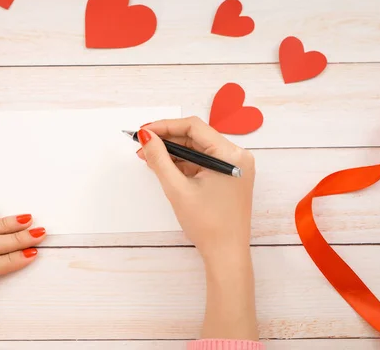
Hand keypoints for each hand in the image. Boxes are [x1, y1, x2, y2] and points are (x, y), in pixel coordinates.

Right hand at [137, 117, 258, 340]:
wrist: (226, 254)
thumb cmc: (208, 224)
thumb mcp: (177, 189)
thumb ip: (159, 159)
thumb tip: (146, 136)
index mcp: (231, 155)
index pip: (194, 127)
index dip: (165, 126)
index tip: (144, 131)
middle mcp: (237, 157)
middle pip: (196, 137)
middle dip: (167, 140)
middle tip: (142, 144)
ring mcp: (234, 168)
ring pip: (198, 149)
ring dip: (174, 152)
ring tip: (148, 157)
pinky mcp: (229, 178)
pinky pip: (203, 162)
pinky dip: (184, 163)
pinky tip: (164, 167)